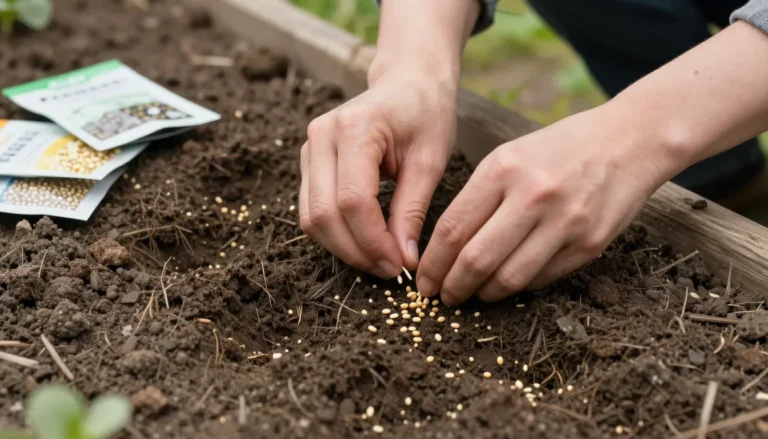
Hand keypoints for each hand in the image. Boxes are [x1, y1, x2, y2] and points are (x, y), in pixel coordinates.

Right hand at [299, 73, 456, 278]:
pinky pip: (312, 210)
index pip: (353, 200)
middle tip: (390, 270)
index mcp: (355, 128)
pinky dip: (336, 234)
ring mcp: (309, 148)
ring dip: (343, 248)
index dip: (373, 241)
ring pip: (311, 218)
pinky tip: (365, 242)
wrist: (408, 82)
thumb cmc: (426, 115)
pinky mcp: (308, 162)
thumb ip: (412, 211)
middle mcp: (321, 135)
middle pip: (324, 214)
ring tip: (380, 260)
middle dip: (356, 251)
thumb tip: (403, 260)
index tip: (400, 265)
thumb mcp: (429, 161)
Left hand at [416, 105, 673, 304]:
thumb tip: (445, 247)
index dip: (432, 263)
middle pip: (476, 260)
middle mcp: (533, 196)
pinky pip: (541, 279)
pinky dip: (518, 287)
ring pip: (508, 279)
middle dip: (452, 287)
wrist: (631, 140)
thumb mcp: (511, 155)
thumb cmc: (561, 148)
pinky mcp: (589, 244)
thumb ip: (479, 197)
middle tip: (442, 297)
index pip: (453, 229)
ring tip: (473, 294)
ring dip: (483, 294)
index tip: (423, 280)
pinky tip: (507, 282)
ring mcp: (564, 222)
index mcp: (503, 168)